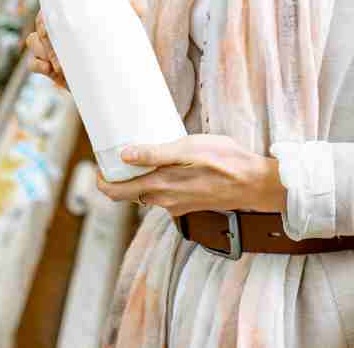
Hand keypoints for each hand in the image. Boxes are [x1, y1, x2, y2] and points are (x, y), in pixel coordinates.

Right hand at [26, 0, 146, 89]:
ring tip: (58, 64)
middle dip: (47, 38)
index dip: (52, 15)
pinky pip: (32, 63)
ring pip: (33, 41)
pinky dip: (37, 65)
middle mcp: (61, 28)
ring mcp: (53, 47)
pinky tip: (50, 69)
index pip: (53, 6)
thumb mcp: (130, 24)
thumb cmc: (122, 41)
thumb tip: (138, 4)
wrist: (119, 73)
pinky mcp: (50, 67)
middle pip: (40, 24)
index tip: (60, 27)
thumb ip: (136, 9)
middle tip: (61, 53)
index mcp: (74, 13)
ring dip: (41, 50)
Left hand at [96, 134, 286, 216]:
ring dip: (141, 178)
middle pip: (129, 194)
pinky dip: (159, 181)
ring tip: (143, 154)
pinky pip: (166, 194)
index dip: (101, 180)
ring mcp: (177, 205)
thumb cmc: (224, 162)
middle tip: (118, 155)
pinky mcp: (190, 203)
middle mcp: (164, 201)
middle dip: (119, 177)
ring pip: (148, 193)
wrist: (254, 183)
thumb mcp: (188, 148)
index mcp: (159, 187)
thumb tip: (125, 154)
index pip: (115, 193)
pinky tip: (170, 164)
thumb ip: (155, 153)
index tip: (99, 164)